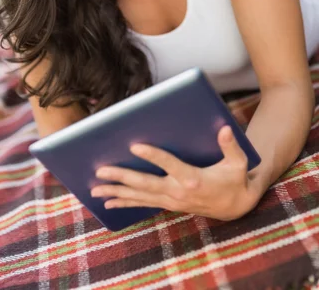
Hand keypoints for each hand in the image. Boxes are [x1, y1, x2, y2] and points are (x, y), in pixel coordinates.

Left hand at [91, 126, 262, 220]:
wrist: (236, 207)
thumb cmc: (235, 180)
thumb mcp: (238, 163)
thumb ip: (230, 145)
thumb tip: (223, 127)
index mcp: (193, 179)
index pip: (169, 164)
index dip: (152, 155)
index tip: (134, 145)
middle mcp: (178, 192)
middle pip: (146, 184)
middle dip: (122, 177)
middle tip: (101, 170)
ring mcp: (172, 201)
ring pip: (140, 196)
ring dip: (117, 192)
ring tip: (95, 189)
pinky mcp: (169, 204)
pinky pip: (143, 204)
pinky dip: (125, 202)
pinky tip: (109, 201)